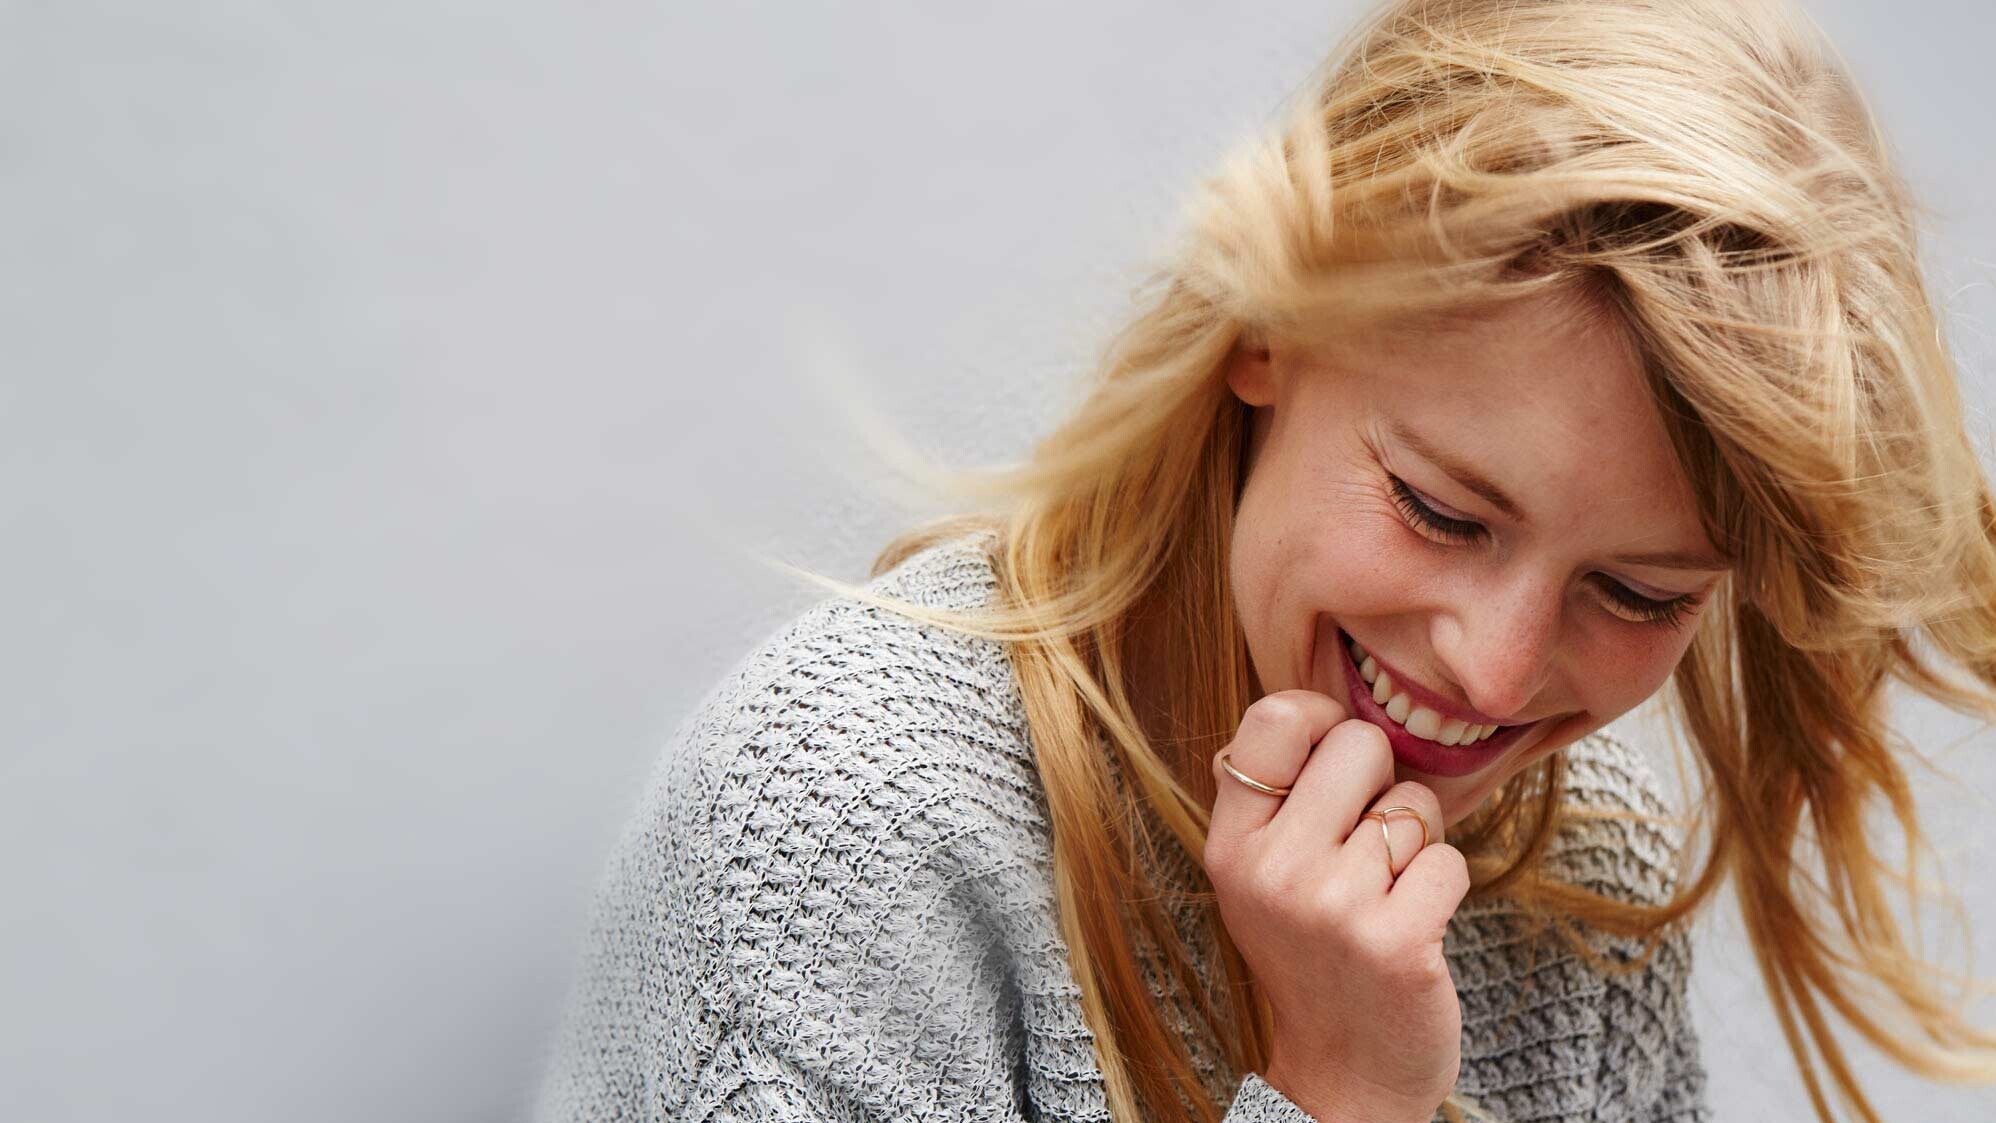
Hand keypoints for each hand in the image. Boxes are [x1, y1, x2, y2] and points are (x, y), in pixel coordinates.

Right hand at [1203, 690, 1469, 1122]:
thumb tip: (1331, 712)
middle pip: (1359, 743)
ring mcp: (1332, 907)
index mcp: (1231, 845)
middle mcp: (1272, 870)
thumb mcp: (1262, 877)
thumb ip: (1281, 799)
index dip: (1321, 719)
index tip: (1337, 760)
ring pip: (1415, 803)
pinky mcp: (1396, 943)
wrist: (1344, 1077)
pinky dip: (1445, 887)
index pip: (1274, 717)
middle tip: (1367, 844)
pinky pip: (1450, 859)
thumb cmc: (1314, 956)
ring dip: (1416, 844)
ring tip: (1386, 894)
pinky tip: (1414, 924)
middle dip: (1381, 781)